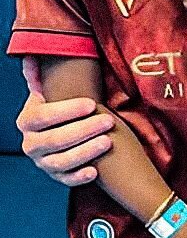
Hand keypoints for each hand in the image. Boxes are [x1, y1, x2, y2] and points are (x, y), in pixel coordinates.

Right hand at [16, 56, 113, 185]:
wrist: (62, 134)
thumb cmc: (61, 110)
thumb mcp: (49, 93)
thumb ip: (40, 77)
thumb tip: (32, 56)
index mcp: (27, 121)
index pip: (43, 116)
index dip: (67, 110)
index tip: (92, 103)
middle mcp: (30, 144)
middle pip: (54, 140)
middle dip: (84, 130)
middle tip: (109, 121)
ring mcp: (42, 162)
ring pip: (61, 161)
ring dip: (85, 152)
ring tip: (108, 142)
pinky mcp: (56, 176)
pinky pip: (66, 180)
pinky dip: (79, 177)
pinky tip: (95, 171)